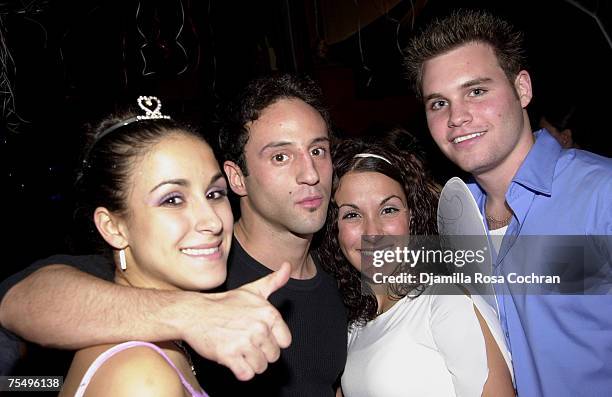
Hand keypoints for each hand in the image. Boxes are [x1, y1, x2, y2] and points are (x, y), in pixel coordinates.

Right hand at [179, 262, 291, 380]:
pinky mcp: (229, 355)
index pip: (285, 341)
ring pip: (261, 367)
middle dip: (260, 352)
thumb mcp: (252, 290)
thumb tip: (287, 266)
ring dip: (250, 363)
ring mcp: (244, 342)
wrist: (195, 313)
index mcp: (268, 313)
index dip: (272, 341)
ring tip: (238, 349)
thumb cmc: (224, 303)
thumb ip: (274, 281)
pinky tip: (233, 358)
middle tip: (244, 341)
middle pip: (273, 356)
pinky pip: (246, 375)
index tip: (258, 334)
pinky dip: (240, 371)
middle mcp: (259, 327)